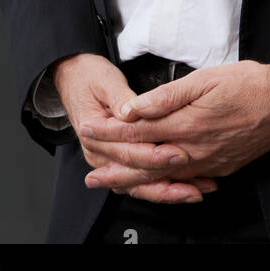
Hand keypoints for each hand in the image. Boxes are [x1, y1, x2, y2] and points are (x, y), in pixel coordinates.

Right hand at [50, 52, 218, 202]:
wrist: (74, 79)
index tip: (180, 154)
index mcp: (94, 135)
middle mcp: (99, 155)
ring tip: (195, 192)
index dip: (155, 155)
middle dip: (167, 179)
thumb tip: (129, 112)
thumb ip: (119, 97)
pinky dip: (162, 189)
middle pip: (136, 175)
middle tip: (196, 180)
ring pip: (139, 186)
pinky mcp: (118, 162)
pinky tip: (185, 190)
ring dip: (168, 192)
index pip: (128, 152)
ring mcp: (108, 162)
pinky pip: (140, 183)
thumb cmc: (91, 78)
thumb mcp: (105, 81)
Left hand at [79, 60, 269, 201]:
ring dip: (134, 181)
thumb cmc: (249, 85)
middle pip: (144, 162)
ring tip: (114, 184)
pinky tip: (156, 186)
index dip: (111, 131)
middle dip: (114, 167)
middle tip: (90, 176)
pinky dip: (164, 186)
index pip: (138, 130)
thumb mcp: (206, 78)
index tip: (89, 129)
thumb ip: (167, 95)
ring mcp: (207, 163)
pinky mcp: (219, 168)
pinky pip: (185, 182)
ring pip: (162, 177)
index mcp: (186, 124)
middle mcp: (193, 149)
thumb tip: (134, 107)